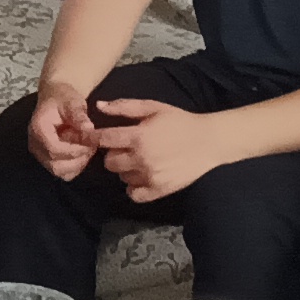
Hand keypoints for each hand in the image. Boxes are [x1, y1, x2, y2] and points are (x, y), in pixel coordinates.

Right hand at [24, 83, 103, 181]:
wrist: (56, 99)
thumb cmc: (64, 98)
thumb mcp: (73, 102)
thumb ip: (79, 115)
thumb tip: (89, 128)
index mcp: (38, 129)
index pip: (54, 149)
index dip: (74, 150)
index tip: (90, 143)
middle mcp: (35, 144)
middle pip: (56, 165)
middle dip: (78, 159)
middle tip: (91, 146)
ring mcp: (40, 154)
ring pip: (59, 172)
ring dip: (77, 164)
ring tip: (87, 148)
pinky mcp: (47, 160)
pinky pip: (62, 172)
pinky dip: (75, 166)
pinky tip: (81, 153)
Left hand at [87, 97, 218, 203]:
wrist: (208, 141)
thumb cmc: (179, 121)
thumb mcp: (153, 107)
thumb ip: (124, 106)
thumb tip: (98, 106)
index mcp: (138, 136)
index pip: (103, 140)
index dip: (93, 138)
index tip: (90, 137)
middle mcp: (141, 158)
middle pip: (109, 162)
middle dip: (113, 154)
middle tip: (124, 148)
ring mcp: (150, 177)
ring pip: (121, 177)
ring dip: (125, 169)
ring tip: (138, 160)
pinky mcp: (159, 190)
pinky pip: (134, 194)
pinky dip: (134, 187)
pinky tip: (141, 177)